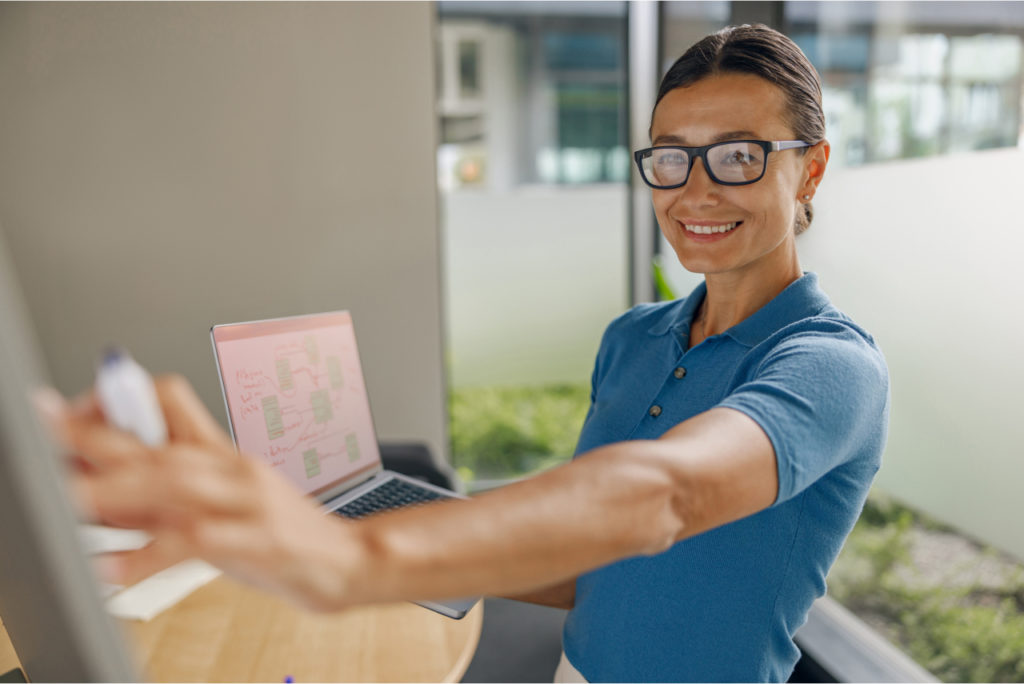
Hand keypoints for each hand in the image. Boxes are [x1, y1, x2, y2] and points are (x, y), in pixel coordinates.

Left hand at [50, 375, 356, 610]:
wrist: (348, 560)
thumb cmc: (279, 537)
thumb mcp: (219, 508)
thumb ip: (161, 501)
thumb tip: (89, 494)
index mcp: (221, 453)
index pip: (168, 401)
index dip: (114, 402)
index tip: (67, 415)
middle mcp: (231, 468)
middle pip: (159, 441)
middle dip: (98, 438)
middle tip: (50, 435)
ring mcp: (248, 500)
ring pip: (176, 481)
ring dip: (117, 489)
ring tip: (71, 499)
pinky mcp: (259, 539)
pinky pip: (197, 541)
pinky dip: (151, 555)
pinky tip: (117, 569)